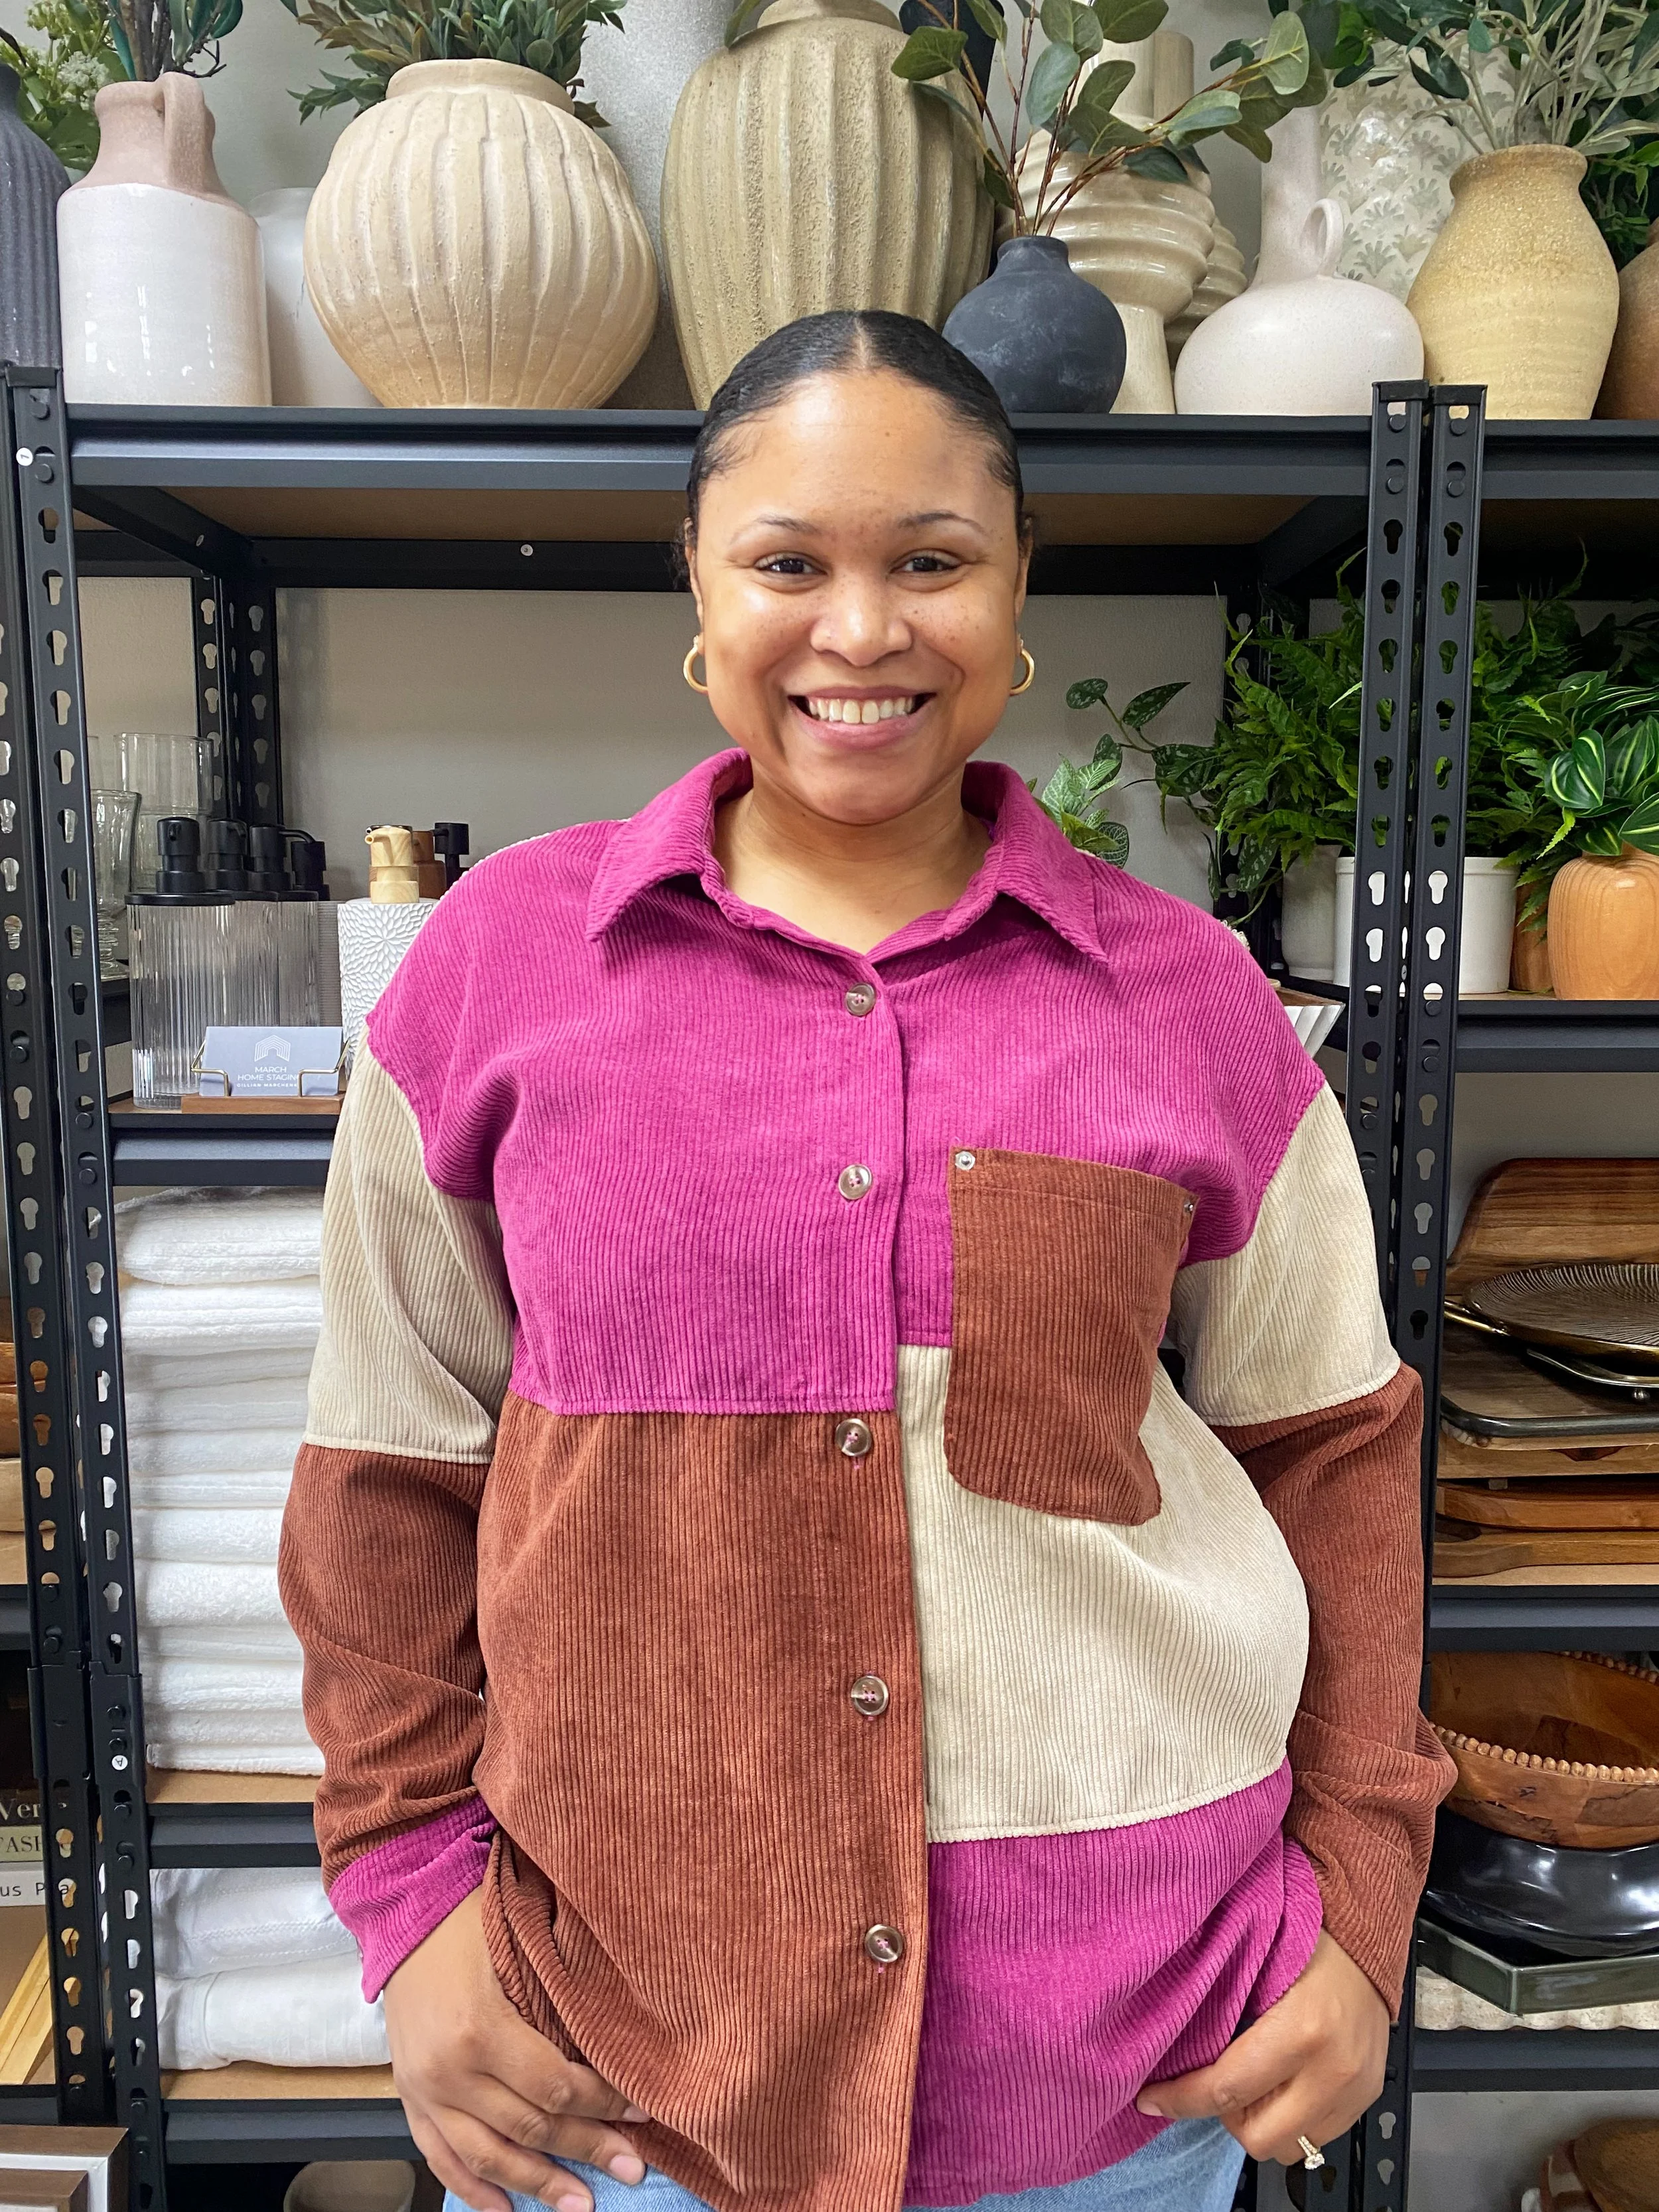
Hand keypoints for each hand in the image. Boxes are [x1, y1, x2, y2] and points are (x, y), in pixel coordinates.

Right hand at [383, 1888, 648, 2211]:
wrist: (404, 1912)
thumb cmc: (470, 1918)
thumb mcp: (520, 1944)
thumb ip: (561, 1995)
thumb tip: (619, 2036)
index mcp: (480, 2030)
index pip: (555, 2088)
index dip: (603, 2104)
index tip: (641, 2110)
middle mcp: (448, 2071)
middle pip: (529, 2127)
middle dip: (587, 2149)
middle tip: (631, 2167)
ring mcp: (424, 2091)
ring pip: (487, 2156)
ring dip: (538, 2184)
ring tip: (580, 2203)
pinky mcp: (408, 2097)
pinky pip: (441, 2158)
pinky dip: (474, 2188)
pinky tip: (507, 2207)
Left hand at [1135, 1930, 1389, 2164]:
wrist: (1364, 1941)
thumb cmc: (1306, 1943)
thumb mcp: (1255, 1967)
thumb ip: (1219, 2012)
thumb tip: (1171, 2050)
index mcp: (1301, 2032)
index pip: (1227, 2090)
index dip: (1180, 2099)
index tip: (1150, 2098)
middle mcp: (1331, 2070)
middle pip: (1258, 2137)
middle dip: (1225, 2118)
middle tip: (1213, 2084)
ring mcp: (1354, 2091)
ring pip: (1290, 2148)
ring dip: (1261, 2124)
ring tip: (1251, 2084)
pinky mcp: (1367, 2099)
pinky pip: (1319, 2137)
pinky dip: (1292, 2120)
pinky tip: (1281, 2085)